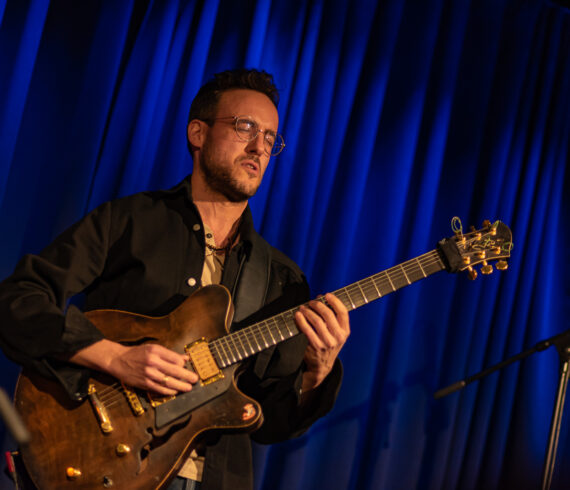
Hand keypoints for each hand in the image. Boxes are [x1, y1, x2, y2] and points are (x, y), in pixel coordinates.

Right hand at [71, 340, 198, 395]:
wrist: (118, 360)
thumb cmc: (137, 353)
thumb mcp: (153, 348)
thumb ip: (170, 354)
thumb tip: (185, 358)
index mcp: (156, 351)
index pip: (175, 359)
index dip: (183, 364)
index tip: (187, 367)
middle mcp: (153, 362)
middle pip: (174, 370)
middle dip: (186, 376)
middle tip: (195, 379)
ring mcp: (148, 373)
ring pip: (168, 381)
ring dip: (180, 386)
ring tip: (188, 387)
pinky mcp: (144, 383)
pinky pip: (159, 389)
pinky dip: (168, 391)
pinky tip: (175, 391)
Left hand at [294, 293, 349, 390]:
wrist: (322, 364)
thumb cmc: (328, 342)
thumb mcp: (336, 333)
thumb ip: (333, 318)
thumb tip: (321, 298)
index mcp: (345, 331)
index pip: (343, 312)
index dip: (335, 301)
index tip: (327, 295)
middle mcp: (338, 337)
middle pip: (328, 315)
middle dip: (318, 305)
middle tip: (311, 302)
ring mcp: (327, 343)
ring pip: (317, 321)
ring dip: (308, 311)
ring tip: (302, 308)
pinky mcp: (316, 347)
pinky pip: (307, 330)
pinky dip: (301, 321)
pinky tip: (298, 316)